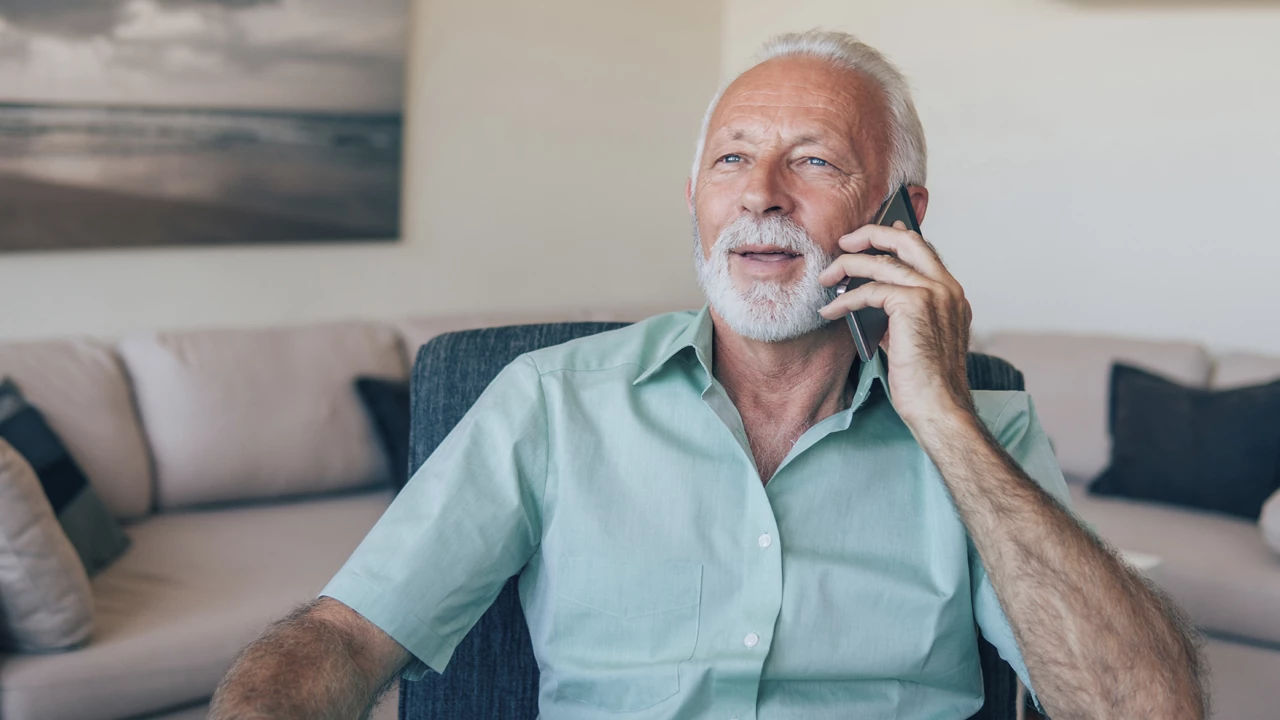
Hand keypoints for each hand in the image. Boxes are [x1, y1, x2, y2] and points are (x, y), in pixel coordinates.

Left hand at [817, 221, 973, 427]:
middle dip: (871, 233)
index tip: (871, 234)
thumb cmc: (925, 382)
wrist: (938, 408)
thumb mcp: (914, 337)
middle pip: (907, 240)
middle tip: (844, 242)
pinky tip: (830, 310)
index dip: (894, 237)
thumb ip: (899, 312)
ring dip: (847, 266)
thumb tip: (866, 295)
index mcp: (952, 294)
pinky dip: (845, 299)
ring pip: (882, 262)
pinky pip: (869, 290)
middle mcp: (948, 288)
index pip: (923, 250)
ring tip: (825, 278)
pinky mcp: (914, 305)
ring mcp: (934, 293)